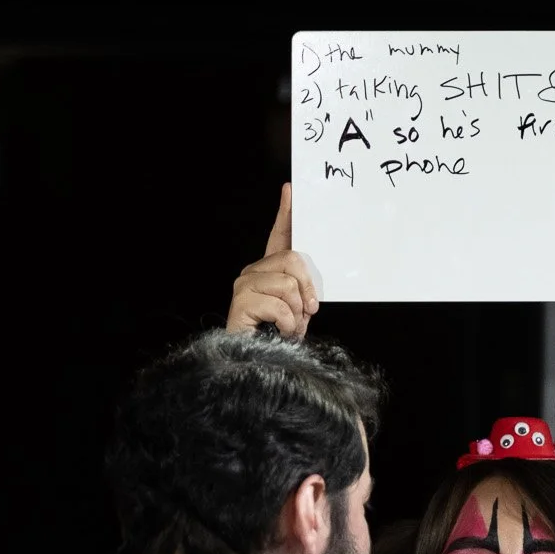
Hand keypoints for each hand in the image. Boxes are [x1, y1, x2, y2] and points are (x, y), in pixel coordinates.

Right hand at [225, 183, 319, 336]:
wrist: (258, 363)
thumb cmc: (279, 336)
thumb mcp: (299, 308)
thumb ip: (304, 291)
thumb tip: (314, 292)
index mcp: (269, 271)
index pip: (278, 236)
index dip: (285, 213)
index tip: (291, 190)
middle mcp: (252, 273)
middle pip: (292, 260)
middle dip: (308, 288)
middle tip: (309, 311)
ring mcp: (244, 285)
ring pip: (288, 284)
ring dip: (298, 312)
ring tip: (292, 327)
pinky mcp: (241, 302)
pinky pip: (279, 306)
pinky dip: (289, 324)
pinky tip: (282, 333)